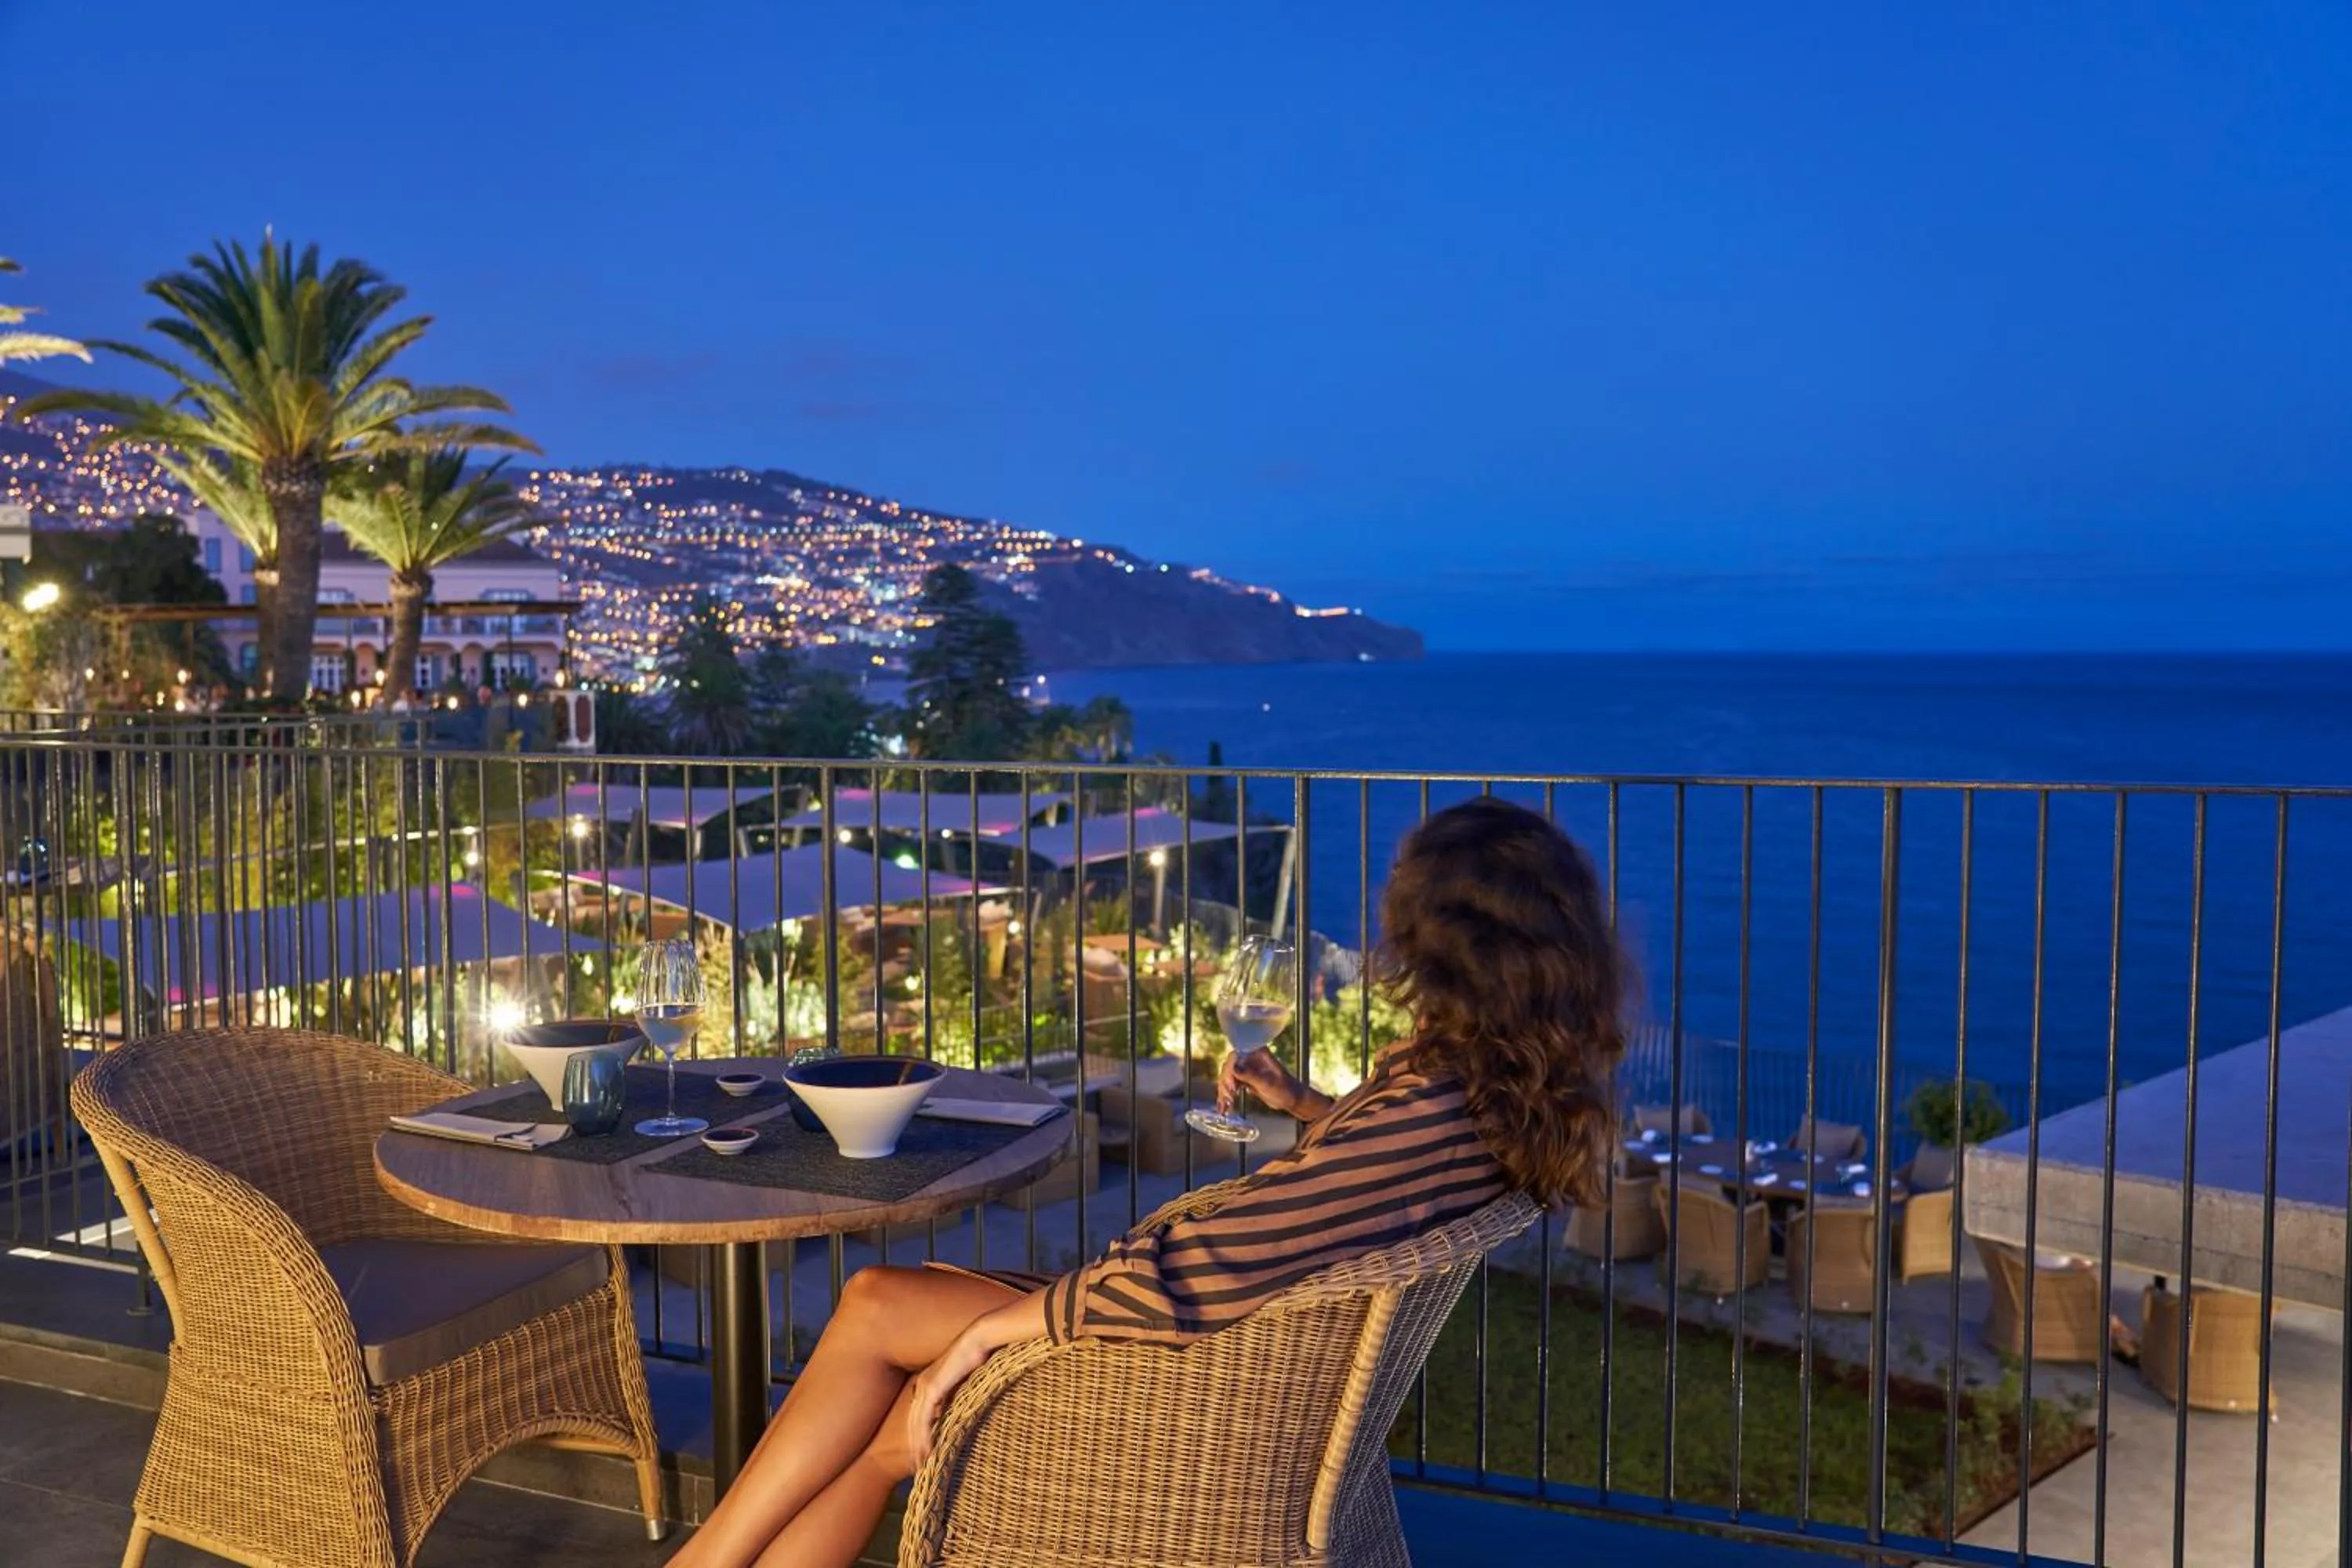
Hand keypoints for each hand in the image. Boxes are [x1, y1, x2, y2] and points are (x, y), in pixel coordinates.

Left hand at [906, 1327, 992, 1471]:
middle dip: (914, 1445)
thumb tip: (952, 1413)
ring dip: (918, 1446)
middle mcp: (921, 1386)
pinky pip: (925, 1418)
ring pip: (916, 1423)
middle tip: (917, 1467)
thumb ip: (953, 1397)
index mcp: (926, 1384)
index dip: (918, 1435)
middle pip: (912, 1422)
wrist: (977, 1341)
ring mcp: (925, 1387)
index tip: (922, 1454)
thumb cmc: (975, 1358)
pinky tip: (928, 1451)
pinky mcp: (933, 1388)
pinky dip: (925, 1436)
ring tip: (921, 1465)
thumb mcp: (962, 1383)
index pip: (917, 1415)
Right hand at [1220, 1049, 1303, 1115]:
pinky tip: (1223, 1107)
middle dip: (1226, 1083)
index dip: (1230, 1070)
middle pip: (1229, 1067)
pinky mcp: (1244, 1078)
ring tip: (1226, 1105)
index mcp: (1257, 1052)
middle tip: (1229, 1098)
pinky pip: (1230, 1084)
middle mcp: (1249, 1057)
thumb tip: (1233, 1068)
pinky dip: (1225, 1095)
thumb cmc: (1284, 1089)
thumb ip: (1250, 1075)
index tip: (1232, 1086)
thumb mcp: (1267, 1083)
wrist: (1291, 1099)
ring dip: (1224, 1091)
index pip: (1236, 1056)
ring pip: (1227, 1077)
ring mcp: (1246, 1068)